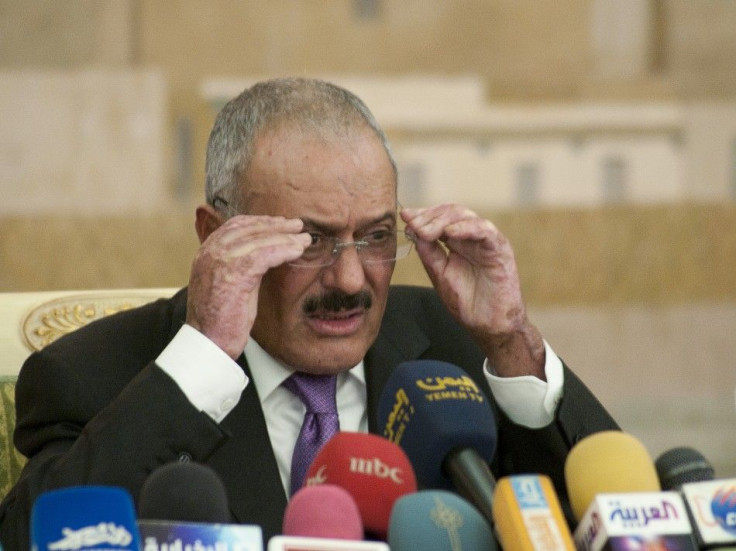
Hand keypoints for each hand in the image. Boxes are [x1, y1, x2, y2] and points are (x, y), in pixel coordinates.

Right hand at [186, 214, 310, 358]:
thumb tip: (264, 255)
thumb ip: (238, 265)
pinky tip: (297, 252)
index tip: (280, 223)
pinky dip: (283, 250)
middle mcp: (210, 253)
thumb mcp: (227, 284)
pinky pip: (264, 255)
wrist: (208, 343)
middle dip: (276, 225)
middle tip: (297, 226)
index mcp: (206, 253)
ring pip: (258, 240)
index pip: (235, 226)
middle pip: (248, 228)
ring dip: (285, 238)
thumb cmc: (220, 318)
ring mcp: (220, 262)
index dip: (260, 222)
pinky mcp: (234, 275)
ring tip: (303, 240)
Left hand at [401, 204, 544, 378]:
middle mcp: (472, 237)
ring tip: (425, 231)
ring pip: (465, 216)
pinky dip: (466, 228)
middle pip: (450, 212)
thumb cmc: (466, 301)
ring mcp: (486, 241)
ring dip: (442, 220)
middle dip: (429, 216)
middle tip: (413, 224)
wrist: (487, 324)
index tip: (405, 215)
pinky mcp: (500, 249)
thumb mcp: (439, 273)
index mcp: (457, 242)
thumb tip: (413, 231)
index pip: (440, 217)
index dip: (422, 214)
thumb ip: (428, 252)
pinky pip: (485, 230)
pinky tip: (449, 233)